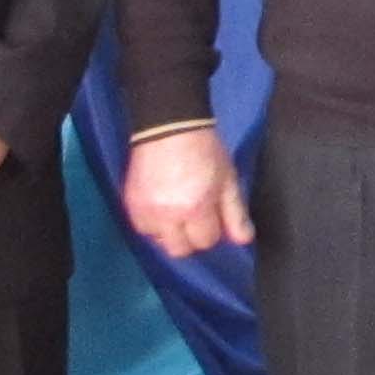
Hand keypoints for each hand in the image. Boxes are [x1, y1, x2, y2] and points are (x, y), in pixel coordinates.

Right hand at [121, 126, 254, 258]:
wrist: (169, 125)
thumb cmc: (204, 149)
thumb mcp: (227, 179)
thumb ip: (235, 213)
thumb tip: (243, 240)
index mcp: (196, 209)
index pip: (205, 241)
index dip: (211, 229)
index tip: (211, 214)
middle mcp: (168, 216)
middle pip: (179, 249)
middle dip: (190, 238)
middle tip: (194, 218)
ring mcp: (147, 211)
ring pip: (159, 241)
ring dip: (170, 232)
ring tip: (176, 212)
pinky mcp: (131, 203)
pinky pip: (142, 228)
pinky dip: (152, 223)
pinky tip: (161, 207)